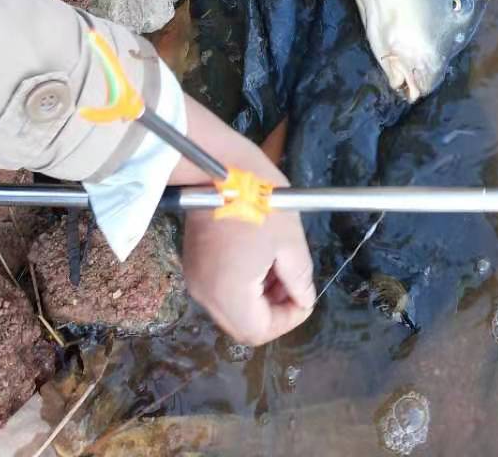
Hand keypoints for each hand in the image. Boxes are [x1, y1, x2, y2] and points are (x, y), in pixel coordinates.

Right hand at [174, 98, 314, 344]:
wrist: (219, 165)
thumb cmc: (261, 200)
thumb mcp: (290, 240)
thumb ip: (299, 279)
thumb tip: (303, 299)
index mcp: (229, 293)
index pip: (258, 332)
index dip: (287, 320)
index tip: (304, 298)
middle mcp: (206, 295)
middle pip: (243, 325)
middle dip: (274, 310)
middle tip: (294, 284)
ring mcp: (195, 279)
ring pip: (232, 309)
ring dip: (259, 298)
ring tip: (280, 268)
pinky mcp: (193, 264)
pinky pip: (221, 290)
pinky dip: (243, 285)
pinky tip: (260, 259)